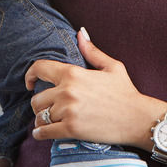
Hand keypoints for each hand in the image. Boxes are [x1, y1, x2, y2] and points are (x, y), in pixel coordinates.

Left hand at [27, 29, 166, 149]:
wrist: (138, 119)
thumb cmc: (126, 93)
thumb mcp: (111, 67)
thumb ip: (91, 51)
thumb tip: (80, 33)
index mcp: (73, 73)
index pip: (40, 69)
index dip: (29, 75)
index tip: (28, 83)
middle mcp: (67, 91)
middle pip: (36, 98)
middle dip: (40, 104)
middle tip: (47, 108)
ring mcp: (68, 111)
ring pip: (39, 116)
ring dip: (41, 120)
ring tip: (47, 121)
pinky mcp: (71, 130)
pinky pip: (44, 132)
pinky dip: (40, 134)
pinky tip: (42, 133)